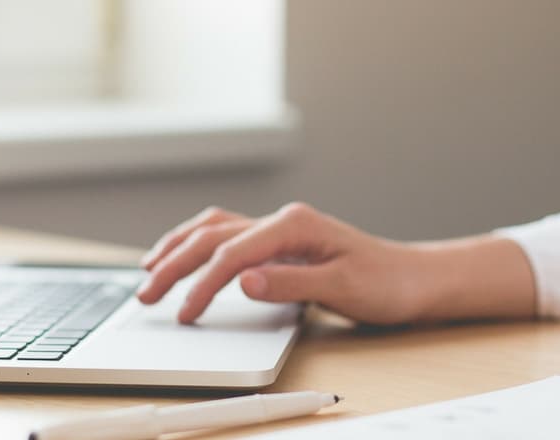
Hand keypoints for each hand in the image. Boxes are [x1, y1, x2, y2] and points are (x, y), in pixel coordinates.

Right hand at [136, 203, 430, 323]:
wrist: (413, 279)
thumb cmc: (385, 283)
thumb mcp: (342, 288)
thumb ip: (290, 283)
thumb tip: (243, 281)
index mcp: (294, 225)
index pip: (232, 254)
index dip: (202, 285)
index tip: (185, 314)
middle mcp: (282, 221)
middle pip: (212, 237)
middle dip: (173, 264)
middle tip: (146, 295)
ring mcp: (279, 229)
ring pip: (213, 229)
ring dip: (178, 248)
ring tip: (148, 270)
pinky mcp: (279, 243)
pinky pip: (227, 236)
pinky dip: (198, 245)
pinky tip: (184, 256)